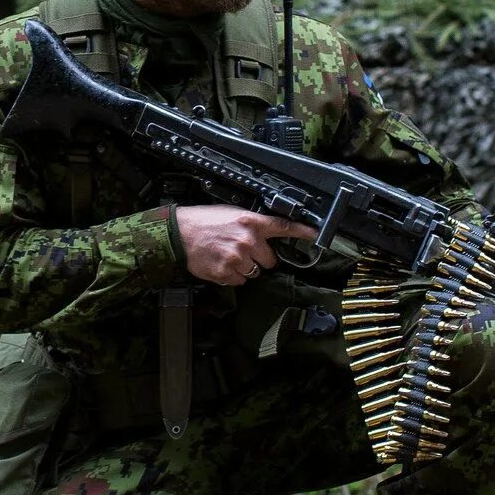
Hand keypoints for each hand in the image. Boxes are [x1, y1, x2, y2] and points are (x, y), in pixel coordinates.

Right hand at [175, 206, 318, 286]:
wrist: (178, 234)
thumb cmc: (202, 222)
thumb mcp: (230, 213)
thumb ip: (251, 224)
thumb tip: (265, 233)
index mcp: (249, 222)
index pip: (282, 227)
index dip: (302, 232)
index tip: (316, 235)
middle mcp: (247, 241)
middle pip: (270, 260)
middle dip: (259, 257)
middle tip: (242, 250)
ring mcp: (237, 259)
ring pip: (254, 272)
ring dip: (244, 267)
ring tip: (227, 255)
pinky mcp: (226, 273)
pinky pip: (240, 281)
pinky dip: (232, 276)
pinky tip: (221, 264)